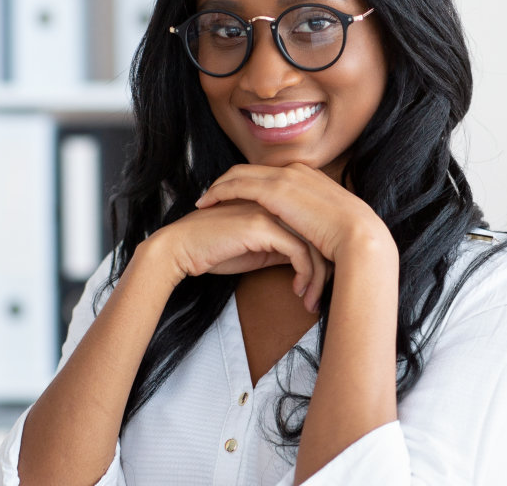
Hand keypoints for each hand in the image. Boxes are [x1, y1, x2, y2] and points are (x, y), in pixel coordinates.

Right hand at [140, 199, 329, 301]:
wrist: (180, 249)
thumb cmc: (213, 251)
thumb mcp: (257, 251)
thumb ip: (281, 248)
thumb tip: (306, 263)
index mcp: (275, 207)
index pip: (312, 229)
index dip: (322, 258)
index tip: (321, 285)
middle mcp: (275, 205)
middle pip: (318, 235)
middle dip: (326, 269)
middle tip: (320, 297)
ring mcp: (269, 213)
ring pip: (312, 244)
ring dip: (317, 277)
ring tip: (311, 300)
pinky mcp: (262, 226)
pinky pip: (298, 251)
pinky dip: (304, 274)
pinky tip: (297, 290)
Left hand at [192, 163, 392, 262]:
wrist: (359, 237)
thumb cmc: (350, 240)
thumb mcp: (331, 225)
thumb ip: (315, 222)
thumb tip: (309, 235)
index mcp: (309, 177)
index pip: (270, 174)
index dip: (249, 183)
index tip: (234, 196)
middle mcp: (296, 170)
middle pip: (251, 169)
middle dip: (228, 180)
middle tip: (210, 194)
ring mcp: (285, 177)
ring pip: (239, 174)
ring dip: (219, 186)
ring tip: (203, 200)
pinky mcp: (275, 190)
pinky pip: (236, 185)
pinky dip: (219, 191)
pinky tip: (206, 203)